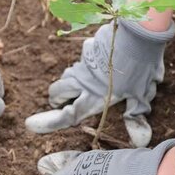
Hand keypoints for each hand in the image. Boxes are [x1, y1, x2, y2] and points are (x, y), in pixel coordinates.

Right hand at [25, 19, 174, 146]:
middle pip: (58, 91)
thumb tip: (141, 140)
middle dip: (56, 98)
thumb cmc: (142, 67)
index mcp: (96, 97)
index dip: (50, 122)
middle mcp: (84, 81)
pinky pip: (83, 58)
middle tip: (60, 102)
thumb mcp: (142, 94)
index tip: (31, 124)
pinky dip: (87, 63)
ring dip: (70, 81)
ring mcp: (84, 62)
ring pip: (68, 73)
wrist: (138, 33)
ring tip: (82, 85)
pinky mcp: (88, 47)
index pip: (69, 114)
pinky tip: (102, 62)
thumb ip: (136, 115)